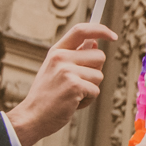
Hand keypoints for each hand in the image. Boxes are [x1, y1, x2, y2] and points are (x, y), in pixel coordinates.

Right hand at [8, 23, 116, 145]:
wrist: (33, 116)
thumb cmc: (46, 95)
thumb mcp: (55, 69)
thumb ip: (74, 56)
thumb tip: (95, 43)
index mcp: (56, 51)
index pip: (81, 30)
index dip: (100, 29)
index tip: (113, 36)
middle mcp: (61, 57)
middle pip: (99, 56)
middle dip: (95, 71)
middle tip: (78, 83)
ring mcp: (67, 71)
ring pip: (99, 75)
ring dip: (91, 88)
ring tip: (72, 94)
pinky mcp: (74, 86)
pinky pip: (96, 90)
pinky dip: (88, 100)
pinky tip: (72, 103)